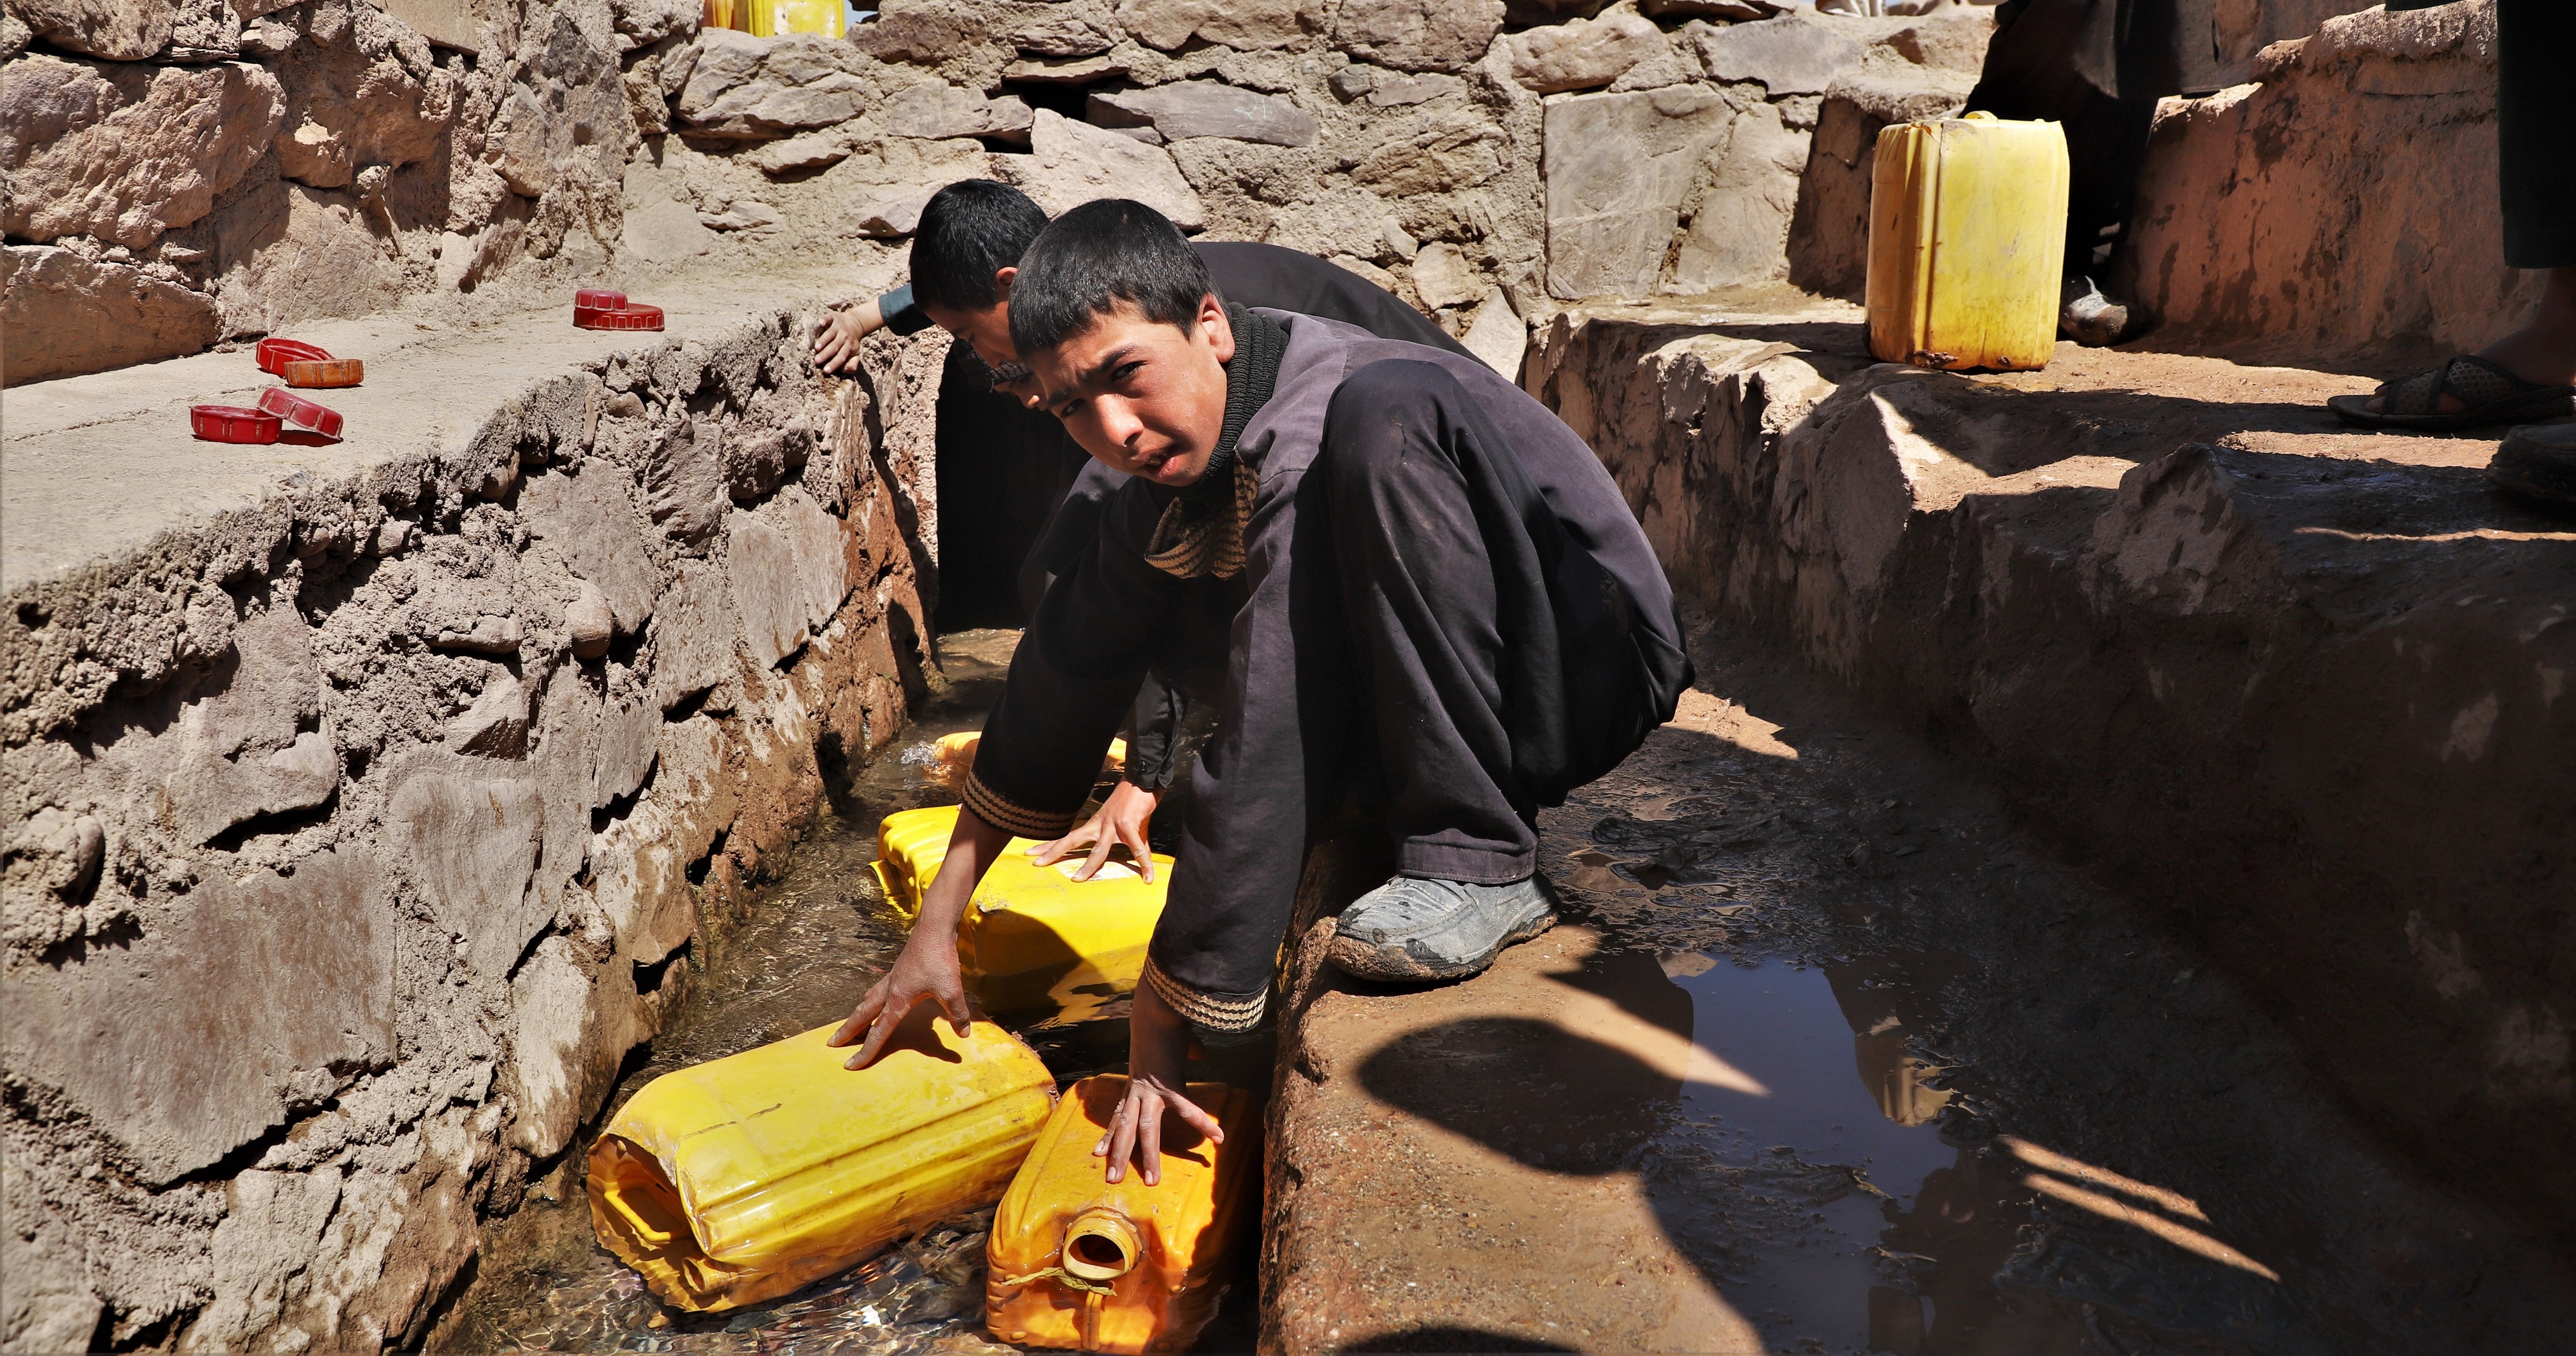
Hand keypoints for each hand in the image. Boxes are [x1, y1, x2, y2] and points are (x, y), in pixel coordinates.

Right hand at [811, 297, 884, 374]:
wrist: (855, 322)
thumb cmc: (851, 342)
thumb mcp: (855, 354)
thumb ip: (851, 364)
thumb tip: (843, 370)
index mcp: (848, 347)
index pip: (841, 357)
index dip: (834, 364)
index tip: (825, 371)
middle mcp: (844, 337)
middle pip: (834, 346)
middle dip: (826, 354)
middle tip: (817, 361)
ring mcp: (838, 326)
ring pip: (830, 334)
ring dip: (823, 340)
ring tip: (816, 348)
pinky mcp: (833, 317)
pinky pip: (829, 318)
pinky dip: (824, 320)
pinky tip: (820, 323)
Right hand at [827, 928, 969, 1067]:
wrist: (934, 930)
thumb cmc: (940, 959)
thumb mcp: (951, 990)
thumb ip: (957, 1014)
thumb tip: (964, 1034)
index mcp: (897, 1000)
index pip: (878, 1032)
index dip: (866, 1051)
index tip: (850, 1065)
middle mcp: (890, 991)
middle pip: (862, 1015)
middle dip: (847, 1031)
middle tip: (832, 1043)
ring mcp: (892, 979)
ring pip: (868, 1000)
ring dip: (858, 1014)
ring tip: (851, 1024)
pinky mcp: (899, 971)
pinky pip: (878, 990)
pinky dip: (871, 999)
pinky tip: (877, 998)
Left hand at [1029, 780, 1161, 882]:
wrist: (1144, 782)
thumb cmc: (1135, 804)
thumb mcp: (1128, 827)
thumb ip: (1131, 846)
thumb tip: (1141, 861)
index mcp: (1095, 825)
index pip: (1068, 837)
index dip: (1050, 845)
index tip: (1032, 852)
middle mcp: (1099, 825)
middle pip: (1072, 841)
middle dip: (1053, 852)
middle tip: (1036, 863)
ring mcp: (1112, 825)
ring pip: (1097, 850)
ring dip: (1087, 865)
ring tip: (1076, 880)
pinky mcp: (1129, 825)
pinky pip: (1137, 849)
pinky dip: (1144, 864)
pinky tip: (1147, 877)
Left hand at [1095, 980, 1222, 1184]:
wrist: (1154, 1007)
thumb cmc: (1161, 1021)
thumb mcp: (1167, 1043)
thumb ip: (1183, 1049)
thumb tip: (1199, 1050)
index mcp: (1134, 1082)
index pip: (1118, 1115)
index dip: (1109, 1135)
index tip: (1096, 1153)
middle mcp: (1137, 1089)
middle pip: (1126, 1128)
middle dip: (1118, 1155)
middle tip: (1111, 1181)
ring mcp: (1151, 1090)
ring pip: (1146, 1130)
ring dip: (1147, 1156)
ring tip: (1151, 1180)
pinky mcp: (1170, 1084)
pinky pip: (1187, 1109)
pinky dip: (1203, 1123)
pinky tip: (1218, 1137)